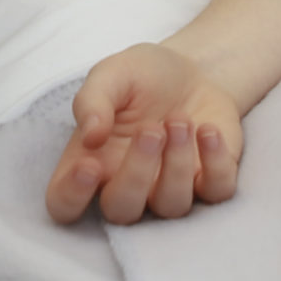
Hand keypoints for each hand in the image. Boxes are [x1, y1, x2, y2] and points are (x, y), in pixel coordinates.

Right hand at [46, 42, 243, 224]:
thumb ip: (93, 100)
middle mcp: (126, 185)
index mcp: (91, 162)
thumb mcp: (111, 74)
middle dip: (136, 173)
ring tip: (180, 120)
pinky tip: (208, 130)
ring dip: (178, 163)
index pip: (64, 204)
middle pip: (122, 211)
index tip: (90, 166)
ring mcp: (169, 189)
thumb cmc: (141, 77)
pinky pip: (216, 192)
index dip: (72, 197)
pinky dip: (216, 164)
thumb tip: (90, 134)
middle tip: (152, 130)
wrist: (193, 69)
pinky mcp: (210, 182)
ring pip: (171, 206)